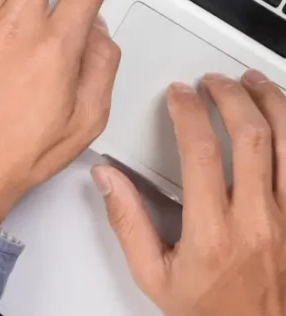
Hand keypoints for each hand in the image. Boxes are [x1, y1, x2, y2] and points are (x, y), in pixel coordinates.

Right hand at [94, 72, 285, 315]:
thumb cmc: (212, 310)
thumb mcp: (153, 275)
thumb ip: (128, 221)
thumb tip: (108, 178)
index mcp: (213, 232)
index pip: (203, 152)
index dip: (189, 112)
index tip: (178, 95)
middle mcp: (258, 221)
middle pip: (253, 137)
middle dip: (232, 97)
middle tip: (214, 82)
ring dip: (274, 105)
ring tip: (255, 83)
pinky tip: (285, 119)